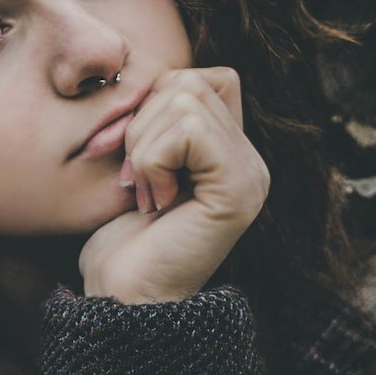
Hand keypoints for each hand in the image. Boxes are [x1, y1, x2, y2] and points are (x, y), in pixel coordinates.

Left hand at [77, 66, 269, 304]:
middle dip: (143, 124)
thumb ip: (156, 122)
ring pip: (187, 99)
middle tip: (135, 180)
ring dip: (144, 146)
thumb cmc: (123, 243)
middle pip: (192, 82)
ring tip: (145, 194)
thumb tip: (141, 73)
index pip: (202, 79)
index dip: (155, 104)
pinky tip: (156, 202)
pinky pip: (189, 129)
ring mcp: (252, 175)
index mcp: (230, 154)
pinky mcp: (240, 190)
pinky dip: (154, 159)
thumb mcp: (137, 167)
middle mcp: (251, 162)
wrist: (123, 300)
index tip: (131, 158)